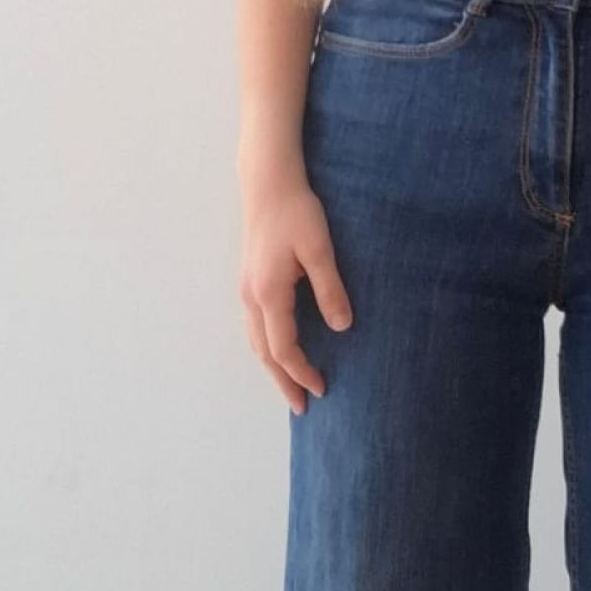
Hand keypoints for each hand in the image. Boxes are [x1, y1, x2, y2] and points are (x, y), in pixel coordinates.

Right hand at [239, 155, 353, 413]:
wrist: (268, 183)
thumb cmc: (297, 212)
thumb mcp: (319, 250)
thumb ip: (330, 289)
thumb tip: (343, 327)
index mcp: (269, 294)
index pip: (284, 348)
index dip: (302, 372)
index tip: (323, 388)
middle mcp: (251, 297)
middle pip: (264, 353)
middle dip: (283, 382)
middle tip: (302, 407)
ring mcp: (247, 289)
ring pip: (256, 341)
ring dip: (273, 367)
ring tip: (290, 384)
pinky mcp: (250, 280)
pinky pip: (255, 327)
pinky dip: (267, 347)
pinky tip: (279, 348)